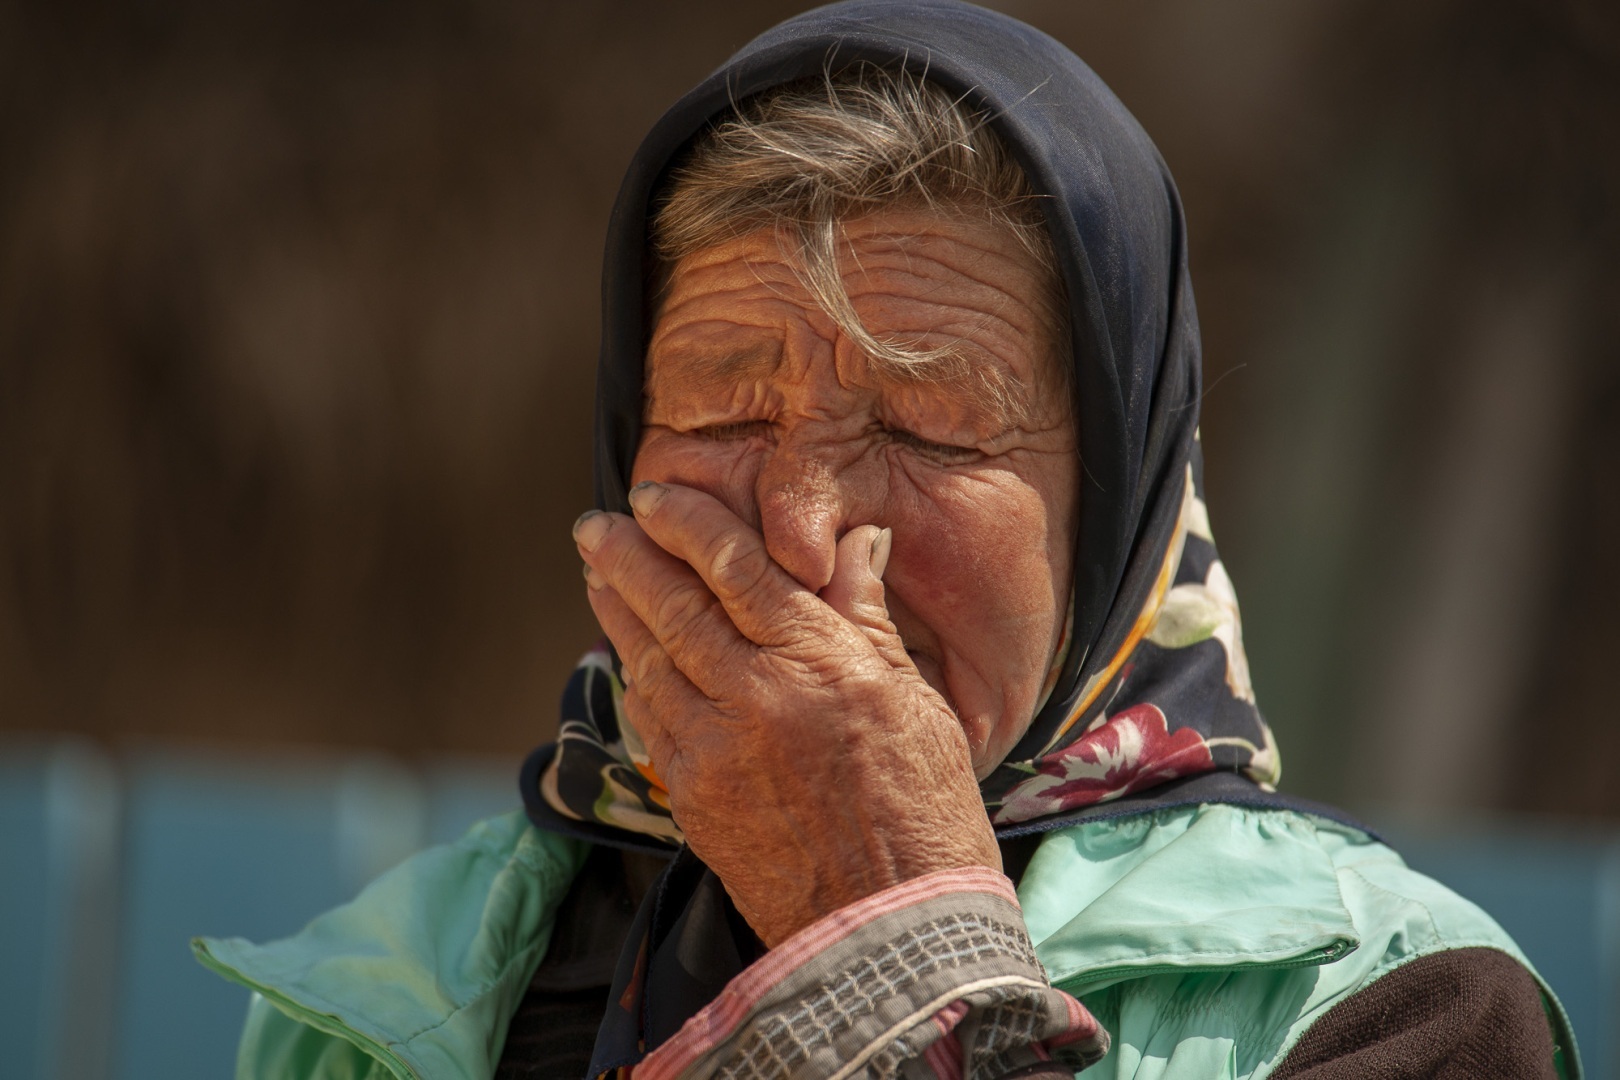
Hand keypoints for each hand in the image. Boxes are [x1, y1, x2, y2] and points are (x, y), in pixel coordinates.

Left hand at [574, 481, 1000, 946]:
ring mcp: (716, 750)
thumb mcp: (915, 700)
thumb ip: (867, 615)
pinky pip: (653, 721)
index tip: (656, 497)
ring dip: (617, 612)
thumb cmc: (925, 813)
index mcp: (821, 664)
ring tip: (597, 574)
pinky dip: (636, 680)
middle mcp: (758, 697)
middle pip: (675, 607)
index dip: (691, 525)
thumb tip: (855, 540)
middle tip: (596, 525)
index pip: (739, 571)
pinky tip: (629, 658)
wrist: (892, 928)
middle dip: (629, 557)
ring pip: (650, 661)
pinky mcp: (693, 797)